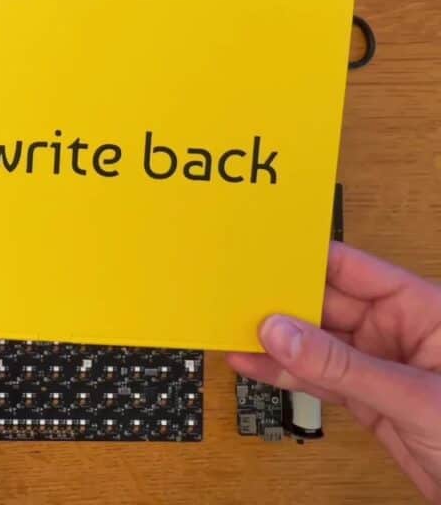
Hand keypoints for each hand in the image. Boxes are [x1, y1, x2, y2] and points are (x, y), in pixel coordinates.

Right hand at [227, 241, 440, 501]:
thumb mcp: (414, 395)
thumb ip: (342, 365)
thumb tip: (282, 332)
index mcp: (423, 309)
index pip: (354, 269)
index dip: (308, 257)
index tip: (264, 252)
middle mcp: (400, 332)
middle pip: (328, 305)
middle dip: (283, 301)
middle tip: (236, 296)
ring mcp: (383, 367)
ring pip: (317, 344)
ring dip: (276, 339)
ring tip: (232, 327)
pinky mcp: (371, 402)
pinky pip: (318, 379)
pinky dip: (284, 373)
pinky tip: (253, 364)